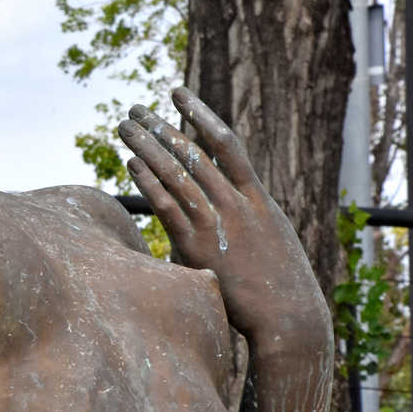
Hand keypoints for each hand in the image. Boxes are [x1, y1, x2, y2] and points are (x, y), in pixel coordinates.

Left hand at [119, 88, 325, 345]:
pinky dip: (149, 181)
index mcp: (257, 198)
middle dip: (161, 126)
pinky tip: (131, 162)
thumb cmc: (277, 287)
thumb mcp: (268, 242)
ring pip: (178, 173)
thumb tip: (218, 212)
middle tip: (134, 107)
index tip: (178, 93)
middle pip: (194, 152)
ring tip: (124, 125)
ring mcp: (218, 223)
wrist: (289, 318)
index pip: (226, 143)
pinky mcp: (198, 246)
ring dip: (148, 146)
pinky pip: (169, 205)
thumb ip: (244, 221)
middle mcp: (237, 204)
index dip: (201, 115)